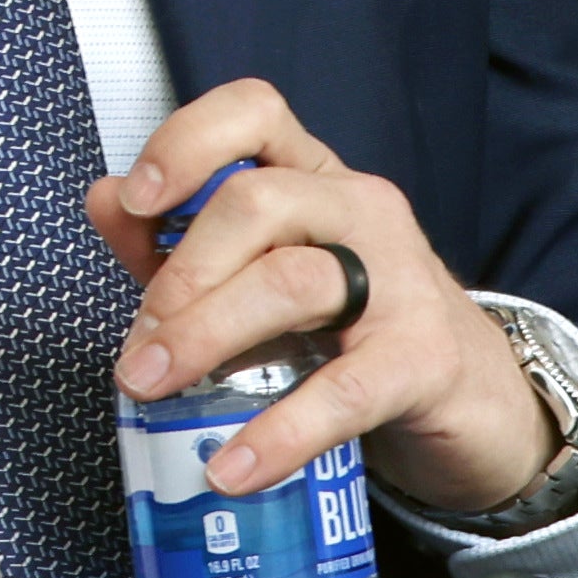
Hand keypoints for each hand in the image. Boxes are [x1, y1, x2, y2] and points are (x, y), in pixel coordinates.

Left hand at [85, 82, 560, 520]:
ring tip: (154, 390)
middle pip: (256, 203)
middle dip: (179, 276)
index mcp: (313, 176)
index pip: (254, 112)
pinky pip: (343, 390)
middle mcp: (359, 209)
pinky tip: (234, 465)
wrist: (471, 399)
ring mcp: (400, 279)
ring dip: (205, 336)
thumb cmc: (351, 328)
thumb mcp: (258, 275)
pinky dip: (278, 431)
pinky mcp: (426, 359)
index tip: (139, 201)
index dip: (187, 142)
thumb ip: (177, 241)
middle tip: (137, 348)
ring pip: (292, 281)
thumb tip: (106, 199)